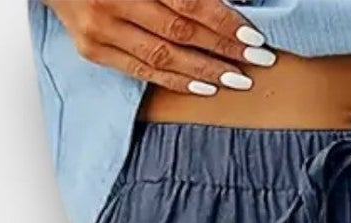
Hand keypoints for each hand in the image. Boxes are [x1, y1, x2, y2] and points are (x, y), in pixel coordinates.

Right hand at [46, 0, 273, 95]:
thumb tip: (228, 1)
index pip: (189, 2)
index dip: (223, 21)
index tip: (253, 36)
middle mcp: (115, 2)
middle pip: (180, 32)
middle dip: (223, 49)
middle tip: (257, 61)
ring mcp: (101, 29)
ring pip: (162, 57)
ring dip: (204, 71)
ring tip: (236, 80)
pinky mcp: (93, 49)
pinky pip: (140, 72)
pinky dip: (174, 80)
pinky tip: (202, 87)